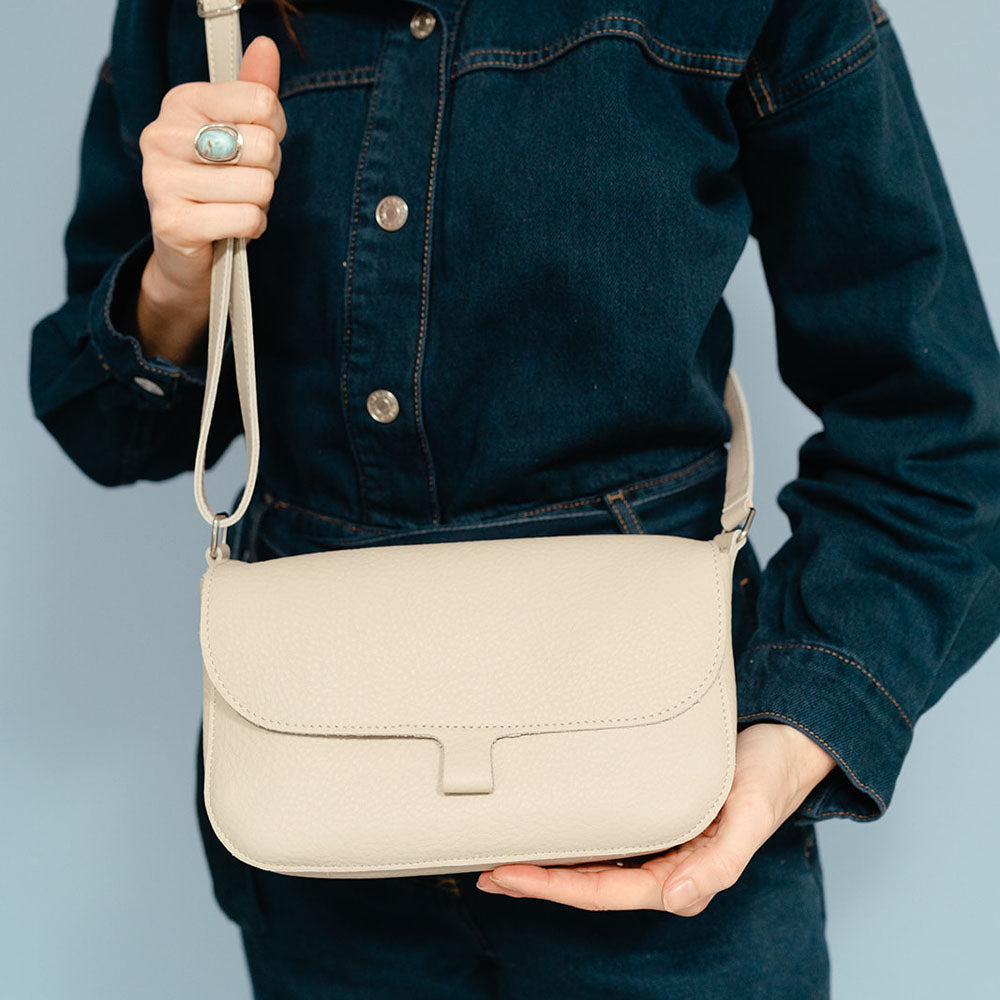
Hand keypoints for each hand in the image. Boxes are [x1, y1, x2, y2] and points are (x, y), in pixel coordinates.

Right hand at [132, 35, 285, 364]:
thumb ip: (254, 91)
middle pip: (264, 146)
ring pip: (260, 187)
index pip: (261, 102)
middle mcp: (163, 135)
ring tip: (235, 206)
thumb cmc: (219, 187)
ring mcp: (162, 180)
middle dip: (269, 173)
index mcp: (181, 102)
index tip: (254, 149)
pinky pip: (248, 219)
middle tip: (245, 184)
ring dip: (260, 204)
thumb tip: (266, 47)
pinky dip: (252, 229)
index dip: (275, 132)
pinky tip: (232, 229)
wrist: (186, 253)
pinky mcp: (173, 223)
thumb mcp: (238, 133)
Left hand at [476, 722, 835, 914]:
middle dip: (537, 883)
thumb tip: (677, 899)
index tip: (508, 875)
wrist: (780, 746)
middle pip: (589, 885)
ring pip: (593, 866)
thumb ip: (718, 863)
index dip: (552, 888)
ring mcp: (659, 848)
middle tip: (486, 870)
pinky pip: (606, 841)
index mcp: (683, 878)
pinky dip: (572, 842)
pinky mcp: (655, 822)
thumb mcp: (748, 816)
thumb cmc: (764, 778)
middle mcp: (666, 869)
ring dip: (549, 865)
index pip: (604, 892)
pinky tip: (550, 833)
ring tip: (503, 857)